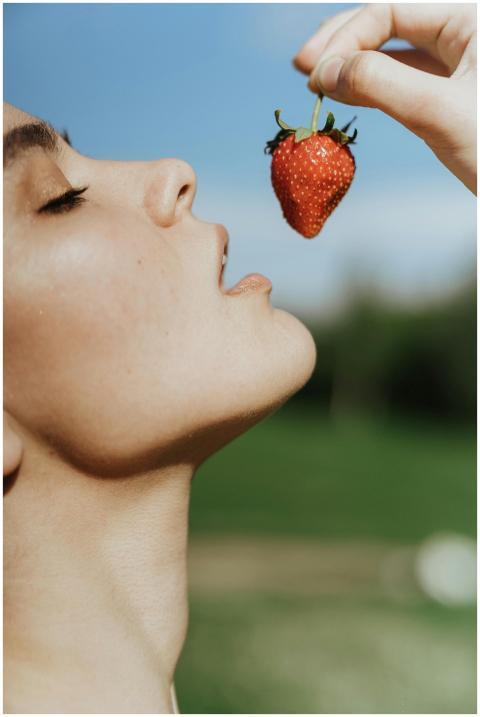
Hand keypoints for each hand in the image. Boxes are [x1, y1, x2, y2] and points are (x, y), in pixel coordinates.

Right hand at [293, 4, 475, 192]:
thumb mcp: (439, 114)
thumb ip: (380, 84)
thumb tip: (324, 72)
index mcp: (472, 15)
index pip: (392, 8)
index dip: (347, 38)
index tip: (315, 77)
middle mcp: (466, 30)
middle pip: (390, 20)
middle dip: (344, 44)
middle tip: (303, 70)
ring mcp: (460, 61)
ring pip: (395, 50)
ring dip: (355, 65)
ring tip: (318, 82)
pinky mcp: (453, 92)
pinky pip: (405, 78)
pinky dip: (373, 87)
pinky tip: (348, 95)